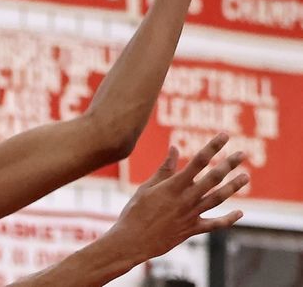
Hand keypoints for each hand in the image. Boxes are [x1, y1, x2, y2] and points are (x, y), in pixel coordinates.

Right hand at [108, 133, 247, 259]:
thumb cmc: (134, 212)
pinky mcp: (192, 230)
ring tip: (246, 177)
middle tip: (242, 154)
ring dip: (233, 187)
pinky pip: (215, 224)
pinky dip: (228, 219)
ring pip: (218, 199)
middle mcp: (186, 199)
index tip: (224, 136)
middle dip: (229, 164)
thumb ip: (164, 169)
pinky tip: (239, 213)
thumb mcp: (146, 187)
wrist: (132, 242)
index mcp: (173, 186)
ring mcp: (191, 215)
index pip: (198, 161)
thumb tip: (175, 148)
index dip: (212, 147)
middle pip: (213, 179)